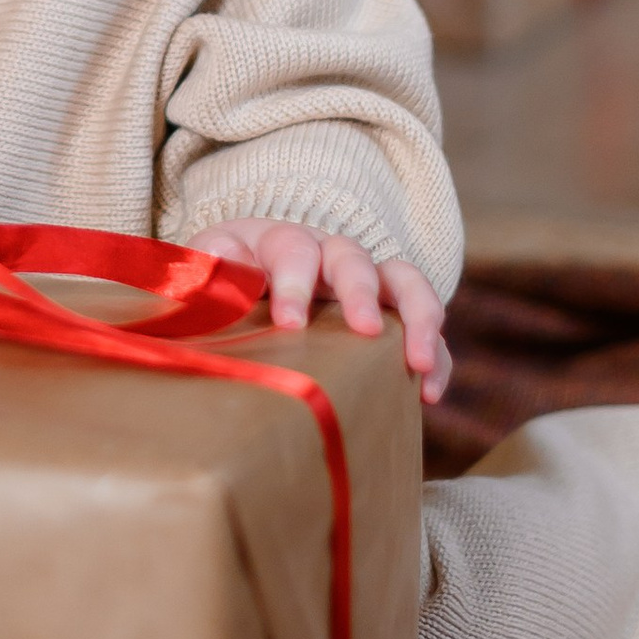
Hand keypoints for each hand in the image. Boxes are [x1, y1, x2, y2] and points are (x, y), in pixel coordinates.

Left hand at [190, 224, 451, 402]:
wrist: (248, 277)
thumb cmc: (226, 280)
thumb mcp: (208, 271)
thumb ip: (203, 275)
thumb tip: (203, 286)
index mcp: (281, 243)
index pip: (293, 249)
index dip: (294, 283)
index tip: (290, 322)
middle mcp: (330, 255)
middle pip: (355, 259)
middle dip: (362, 293)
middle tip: (366, 329)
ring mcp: (366, 282)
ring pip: (405, 283)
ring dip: (418, 319)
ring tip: (417, 363)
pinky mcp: (389, 315)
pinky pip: (423, 328)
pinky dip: (434, 355)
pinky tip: (429, 394)